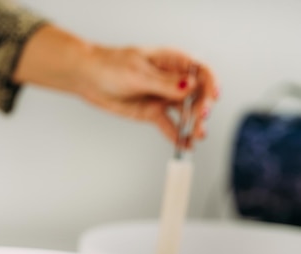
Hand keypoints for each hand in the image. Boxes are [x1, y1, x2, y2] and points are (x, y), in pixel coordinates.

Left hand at [81, 45, 217, 146]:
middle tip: (199, 119)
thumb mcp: (139, 73)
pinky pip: (169, 125)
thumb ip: (165, 83)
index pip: (201, 72)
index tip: (213, 97)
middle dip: (201, 107)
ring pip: (185, 112)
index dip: (210, 84)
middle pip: (197, 94)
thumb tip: (190, 86)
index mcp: (173, 61)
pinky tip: (186, 145)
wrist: (88, 78)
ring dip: (193, 124)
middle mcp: (172, 80)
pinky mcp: (152, 112)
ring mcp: (163, 97)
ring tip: (197, 136)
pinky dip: (177, 136)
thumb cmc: (110, 66)